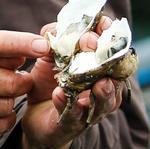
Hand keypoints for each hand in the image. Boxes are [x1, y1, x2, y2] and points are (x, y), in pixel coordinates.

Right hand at [0, 30, 48, 148]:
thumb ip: (1, 47)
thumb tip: (35, 48)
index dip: (23, 43)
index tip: (44, 46)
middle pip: (11, 83)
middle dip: (22, 83)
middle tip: (18, 81)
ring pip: (8, 106)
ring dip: (11, 102)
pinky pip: (1, 124)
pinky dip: (4, 119)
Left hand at [16, 15, 127, 148]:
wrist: (34, 116)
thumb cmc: (47, 81)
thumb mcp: (48, 55)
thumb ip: (53, 36)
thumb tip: (56, 28)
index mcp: (99, 65)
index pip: (115, 46)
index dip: (110, 34)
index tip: (101, 25)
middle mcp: (102, 85)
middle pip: (116, 73)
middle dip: (106, 59)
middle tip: (92, 46)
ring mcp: (92, 107)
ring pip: (105, 99)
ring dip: (102, 90)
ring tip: (98, 82)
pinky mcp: (73, 123)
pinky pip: (74, 114)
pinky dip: (66, 103)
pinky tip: (59, 94)